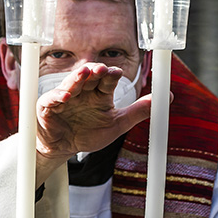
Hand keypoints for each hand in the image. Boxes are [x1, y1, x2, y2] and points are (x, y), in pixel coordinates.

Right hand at [33, 62, 154, 185]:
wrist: (64, 149)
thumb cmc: (88, 134)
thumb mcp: (117, 124)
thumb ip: (139, 111)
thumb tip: (168, 97)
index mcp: (99, 93)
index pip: (107, 79)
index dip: (111, 75)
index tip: (117, 73)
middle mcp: (83, 91)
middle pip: (89, 76)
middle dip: (95, 71)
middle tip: (103, 68)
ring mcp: (65, 97)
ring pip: (71, 83)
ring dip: (77, 78)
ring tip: (85, 73)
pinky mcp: (48, 106)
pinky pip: (52, 99)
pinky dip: (59, 96)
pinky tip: (66, 96)